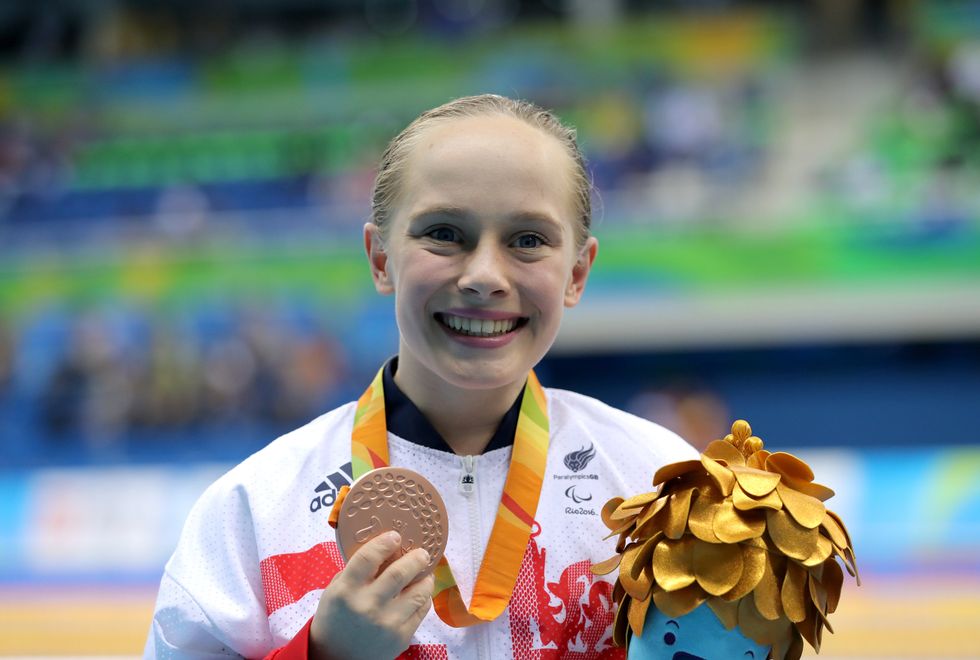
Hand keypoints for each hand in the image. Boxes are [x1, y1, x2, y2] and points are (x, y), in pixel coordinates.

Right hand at [309, 531, 433, 659]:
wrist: (336, 659)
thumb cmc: (335, 618)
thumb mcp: (335, 590)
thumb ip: (356, 570)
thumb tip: (384, 549)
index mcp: (346, 591)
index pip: (368, 557)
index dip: (384, 543)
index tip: (395, 536)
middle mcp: (367, 606)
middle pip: (399, 573)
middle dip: (415, 558)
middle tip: (422, 552)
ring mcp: (387, 623)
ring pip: (418, 592)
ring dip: (425, 578)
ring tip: (426, 572)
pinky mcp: (401, 637)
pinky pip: (421, 610)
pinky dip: (424, 597)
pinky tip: (420, 592)